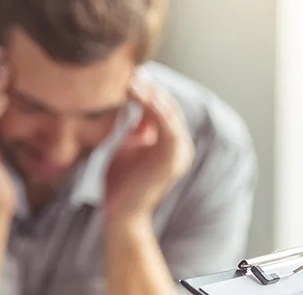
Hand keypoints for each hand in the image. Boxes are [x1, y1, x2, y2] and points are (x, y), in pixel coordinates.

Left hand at [102, 79, 194, 219]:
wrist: (122, 214)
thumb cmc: (121, 182)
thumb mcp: (127, 147)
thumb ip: (135, 128)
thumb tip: (136, 104)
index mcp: (171, 143)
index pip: (163, 108)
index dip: (148, 90)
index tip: (129, 74)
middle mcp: (181, 146)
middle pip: (169, 107)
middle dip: (150, 88)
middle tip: (130, 72)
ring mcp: (180, 153)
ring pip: (170, 113)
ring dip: (152, 94)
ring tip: (133, 80)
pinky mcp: (173, 160)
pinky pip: (168, 127)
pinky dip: (155, 109)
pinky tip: (140, 96)